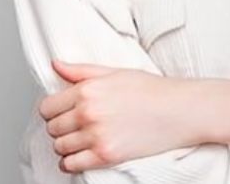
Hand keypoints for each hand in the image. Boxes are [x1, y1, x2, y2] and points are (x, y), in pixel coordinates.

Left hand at [40, 59, 196, 173]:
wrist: (182, 110)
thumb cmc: (153, 90)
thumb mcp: (116, 72)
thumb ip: (81, 71)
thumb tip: (55, 65)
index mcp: (88, 89)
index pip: (47, 107)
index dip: (54, 111)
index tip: (64, 113)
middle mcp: (88, 112)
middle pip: (52, 128)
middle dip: (62, 127)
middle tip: (79, 125)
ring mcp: (96, 135)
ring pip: (59, 147)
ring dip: (67, 145)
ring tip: (83, 139)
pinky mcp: (106, 155)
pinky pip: (70, 165)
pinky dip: (71, 162)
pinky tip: (83, 154)